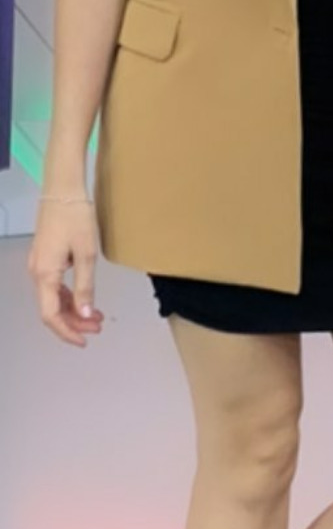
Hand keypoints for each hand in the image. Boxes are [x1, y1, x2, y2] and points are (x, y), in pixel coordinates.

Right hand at [28, 197, 104, 346]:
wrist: (63, 188)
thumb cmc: (76, 217)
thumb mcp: (87, 254)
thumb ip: (85, 286)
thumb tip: (86, 314)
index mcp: (45, 274)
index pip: (50, 315)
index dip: (67, 332)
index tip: (85, 340)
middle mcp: (37, 272)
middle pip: (51, 309)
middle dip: (74, 322)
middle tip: (99, 326)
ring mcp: (38, 264)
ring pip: (52, 298)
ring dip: (73, 309)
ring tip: (97, 315)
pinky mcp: (44, 257)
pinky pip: (53, 285)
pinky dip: (67, 296)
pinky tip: (84, 297)